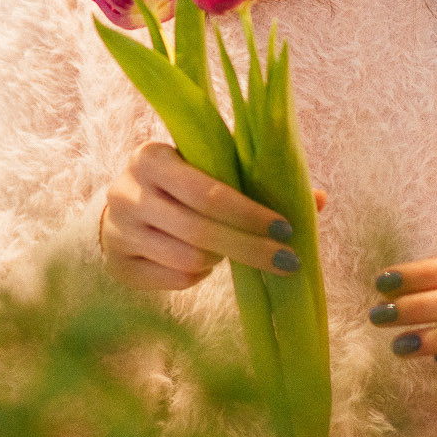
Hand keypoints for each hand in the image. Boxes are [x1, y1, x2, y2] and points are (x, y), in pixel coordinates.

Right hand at [100, 142, 307, 292]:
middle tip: (288, 260)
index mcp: (151, 157)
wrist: (120, 213)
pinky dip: (199, 276)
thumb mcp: (207, 170)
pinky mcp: (118, 265)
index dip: (249, 213)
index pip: (206, 190)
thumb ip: (255, 180)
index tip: (286, 228)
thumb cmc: (178, 186)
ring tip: (238, 251)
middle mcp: (128, 191)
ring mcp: (119, 230)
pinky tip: (208, 264)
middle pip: (199, 230)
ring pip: (188, 258)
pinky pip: (175, 280)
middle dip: (250, 247)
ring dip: (223, 259)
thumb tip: (318, 199)